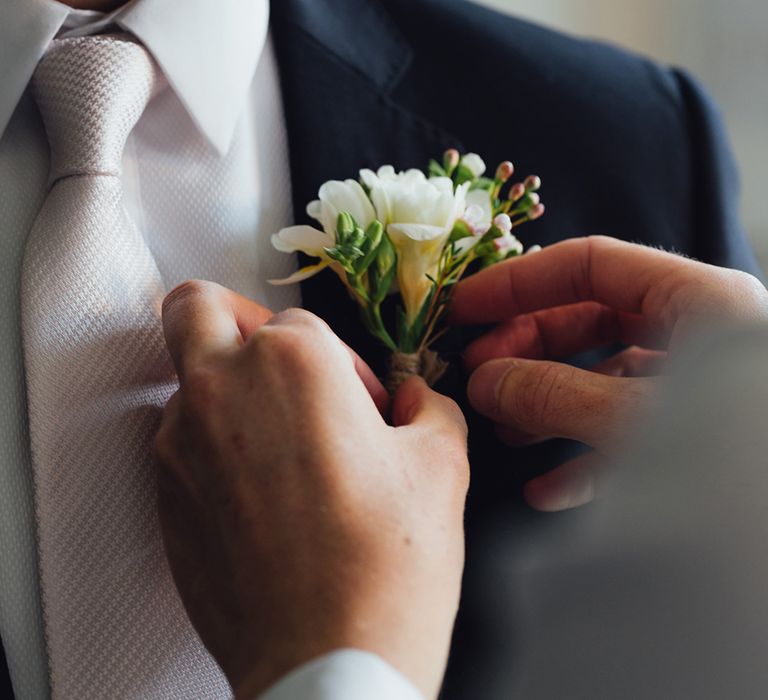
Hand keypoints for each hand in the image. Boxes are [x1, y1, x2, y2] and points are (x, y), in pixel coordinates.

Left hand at [154, 281, 468, 699]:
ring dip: (232, 393)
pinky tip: (264, 494)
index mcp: (294, 362)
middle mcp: (223, 389)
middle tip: (276, 360)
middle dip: (233, 316)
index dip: (344, 362)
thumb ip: (428, 405)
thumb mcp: (440, 462)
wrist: (328, 660)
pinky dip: (214, 447)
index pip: (304, 322)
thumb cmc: (387, 564)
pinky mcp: (164, 497)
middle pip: (196, 308)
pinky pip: (181, 442)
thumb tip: (415, 398)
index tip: (365, 405)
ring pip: (189, 380)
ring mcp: (181, 444)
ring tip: (285, 448)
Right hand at [451, 236, 767, 510]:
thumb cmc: (738, 457)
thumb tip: (484, 381)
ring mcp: (696, 387)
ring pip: (604, 377)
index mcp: (696, 299)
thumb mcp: (634, 418)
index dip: (519, 282)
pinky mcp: (696, 438)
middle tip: (479, 377)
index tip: (465, 309)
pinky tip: (548, 491)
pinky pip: (627, 433)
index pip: (589, 264)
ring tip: (505, 433)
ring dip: (549, 403)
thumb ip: (554, 393)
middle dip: (529, 347)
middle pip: (591, 318)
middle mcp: (697, 333)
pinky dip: (583, 457)